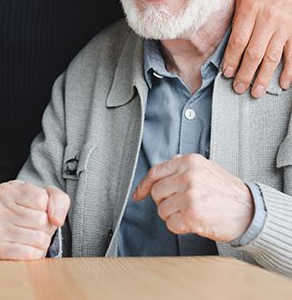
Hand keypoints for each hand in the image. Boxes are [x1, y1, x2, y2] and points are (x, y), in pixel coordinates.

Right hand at [0, 180, 69, 259]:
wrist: (13, 226)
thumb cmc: (32, 209)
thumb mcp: (48, 196)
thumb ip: (59, 200)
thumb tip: (57, 220)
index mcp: (9, 189)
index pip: (42, 199)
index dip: (47, 207)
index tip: (39, 209)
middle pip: (41, 220)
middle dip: (46, 225)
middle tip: (36, 225)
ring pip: (39, 238)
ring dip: (42, 239)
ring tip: (32, 234)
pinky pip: (31, 254)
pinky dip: (37, 253)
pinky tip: (28, 246)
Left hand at [133, 154, 253, 242]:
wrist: (250, 210)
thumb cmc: (226, 191)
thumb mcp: (204, 167)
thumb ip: (181, 166)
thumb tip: (157, 175)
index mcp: (189, 162)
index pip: (155, 172)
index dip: (144, 186)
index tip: (139, 194)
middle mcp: (188, 177)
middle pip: (157, 192)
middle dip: (164, 202)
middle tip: (178, 206)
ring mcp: (190, 196)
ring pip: (162, 209)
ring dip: (172, 216)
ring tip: (189, 213)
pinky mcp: (193, 216)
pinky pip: (171, 224)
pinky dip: (179, 227)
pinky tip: (192, 222)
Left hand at [223, 0, 291, 96]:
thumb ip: (237, 17)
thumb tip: (229, 42)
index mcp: (250, 9)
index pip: (238, 41)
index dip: (231, 59)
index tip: (225, 73)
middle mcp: (267, 19)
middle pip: (254, 53)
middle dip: (245, 73)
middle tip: (238, 88)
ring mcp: (285, 26)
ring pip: (273, 57)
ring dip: (264, 77)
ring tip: (256, 92)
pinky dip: (290, 70)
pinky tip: (284, 84)